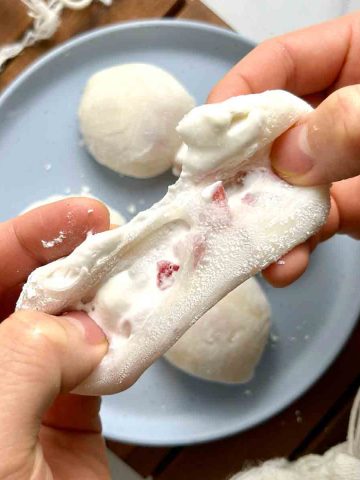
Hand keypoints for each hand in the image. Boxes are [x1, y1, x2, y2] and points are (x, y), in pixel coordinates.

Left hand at [0, 198, 110, 479]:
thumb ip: (23, 358)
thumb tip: (81, 333)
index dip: (23, 237)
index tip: (77, 216)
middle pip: (23, 291)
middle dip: (67, 258)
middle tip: (112, 235)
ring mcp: (26, 390)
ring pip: (66, 324)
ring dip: (103, 299)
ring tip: (136, 271)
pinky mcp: (68, 416)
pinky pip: (97, 363)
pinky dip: (120, 343)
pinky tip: (139, 326)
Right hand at [209, 12, 359, 285]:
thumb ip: (358, 121)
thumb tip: (290, 155)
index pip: (282, 62)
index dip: (240, 92)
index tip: (207, 133)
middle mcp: (344, 108)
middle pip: (272, 130)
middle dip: (241, 167)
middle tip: (211, 199)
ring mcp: (345, 162)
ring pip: (284, 185)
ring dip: (261, 217)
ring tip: (244, 242)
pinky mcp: (353, 207)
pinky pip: (310, 223)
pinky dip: (293, 245)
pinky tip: (283, 264)